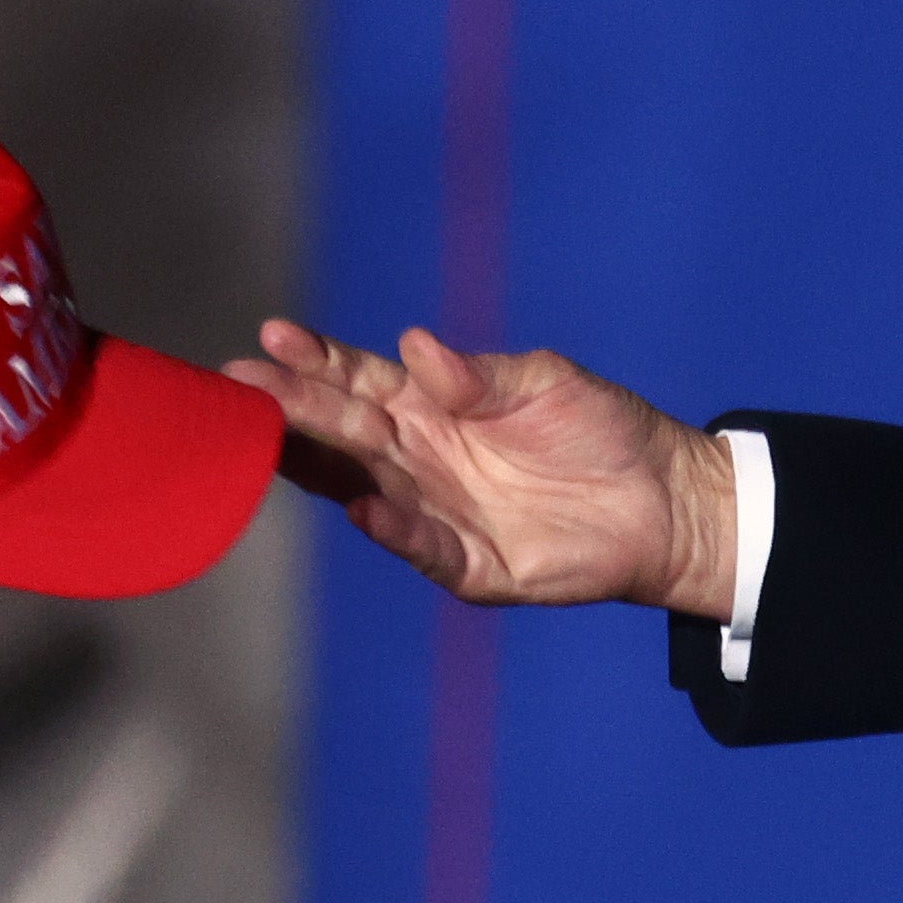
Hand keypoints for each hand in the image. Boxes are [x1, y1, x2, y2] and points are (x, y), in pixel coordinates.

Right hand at [228, 323, 739, 616]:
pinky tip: (365, 507)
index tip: (271, 337)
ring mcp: (440, 513)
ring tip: (271, 441)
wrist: (665, 498)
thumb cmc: (603, 429)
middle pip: (344, 431)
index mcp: (431, 406)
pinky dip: (396, 531)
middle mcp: (422, 459)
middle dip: (291, 406)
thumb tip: (417, 348)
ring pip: (364, 488)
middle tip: (237, 385)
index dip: (316, 360)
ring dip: (319, 467)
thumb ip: (479, 376)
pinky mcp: (473, 565)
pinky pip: (425, 548)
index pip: (358, 379)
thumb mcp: (544, 383)